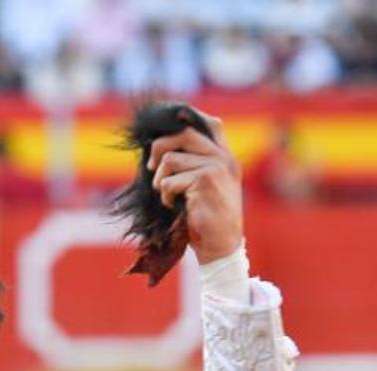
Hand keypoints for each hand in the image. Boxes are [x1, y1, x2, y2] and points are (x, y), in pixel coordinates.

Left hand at [147, 111, 242, 264]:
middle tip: (151, 169)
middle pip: (183, 133)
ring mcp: (216, 167)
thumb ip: (193, 166)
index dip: (187, 119)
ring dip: (160, 180)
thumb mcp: (204, 187)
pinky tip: (173, 206)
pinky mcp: (205, 180)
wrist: (220, 246)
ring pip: (170, 159)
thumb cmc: (205, 219)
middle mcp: (224, 158)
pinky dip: (165, 196)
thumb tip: (158, 150)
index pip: (211, 123)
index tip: (166, 133)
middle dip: (158, 148)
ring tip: (166, 195)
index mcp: (226, 157)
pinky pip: (169, 181)